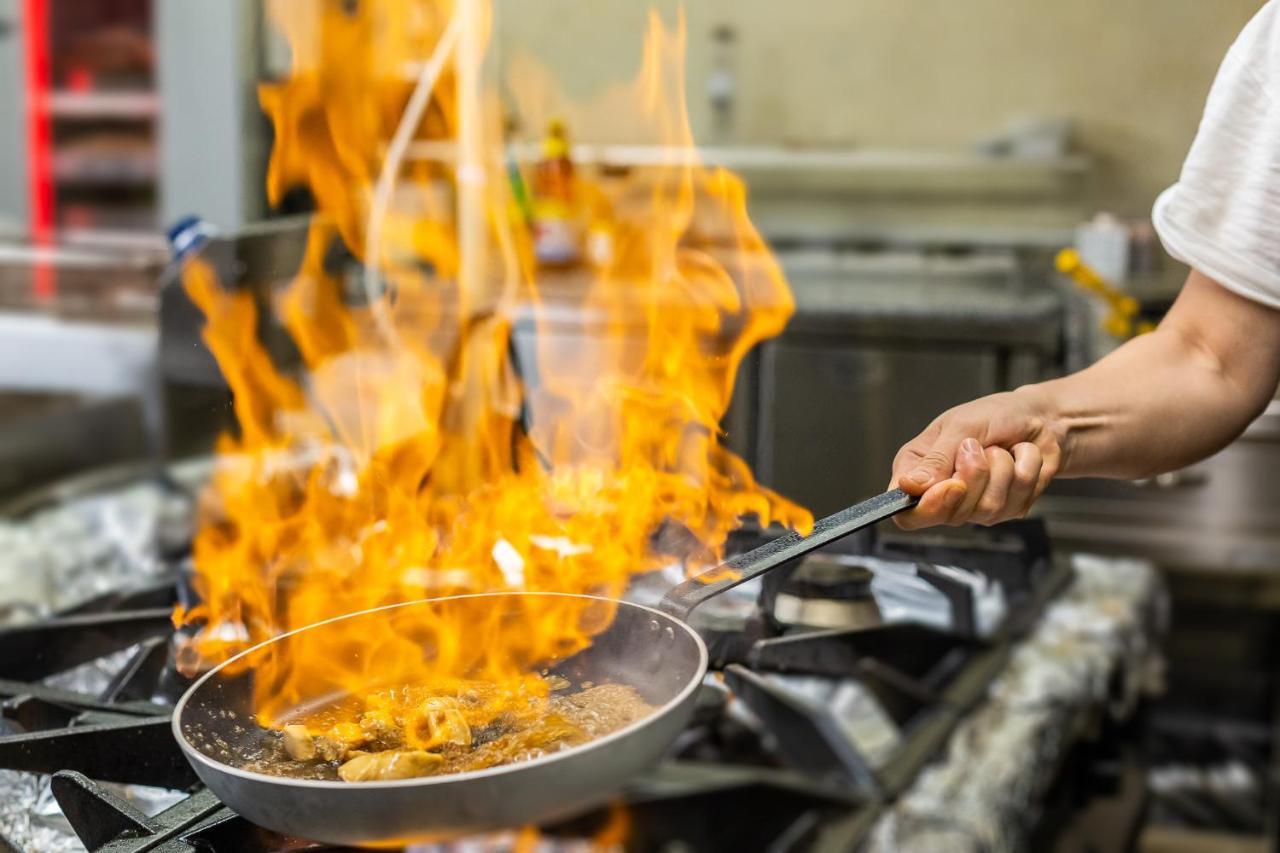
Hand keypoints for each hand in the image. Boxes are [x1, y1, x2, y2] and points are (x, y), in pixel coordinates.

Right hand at [890, 388, 1063, 528]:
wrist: (1036, 415)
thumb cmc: (992, 414)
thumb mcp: (960, 425)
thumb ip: (936, 458)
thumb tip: (908, 486)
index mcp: (917, 471)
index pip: (907, 512)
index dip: (928, 507)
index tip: (953, 485)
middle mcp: (942, 494)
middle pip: (950, 514)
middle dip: (975, 476)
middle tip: (977, 446)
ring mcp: (974, 507)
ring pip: (987, 508)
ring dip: (1003, 469)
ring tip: (1000, 449)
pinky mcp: (1006, 510)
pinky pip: (1016, 503)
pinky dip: (1024, 470)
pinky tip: (1018, 457)